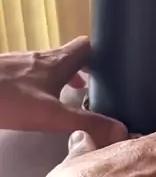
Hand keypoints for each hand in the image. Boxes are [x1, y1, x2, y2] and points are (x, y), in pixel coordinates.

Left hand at [0, 37, 126, 146]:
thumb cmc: (8, 98)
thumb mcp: (50, 115)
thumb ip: (85, 123)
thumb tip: (122, 130)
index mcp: (57, 63)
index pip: (87, 47)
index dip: (102, 54)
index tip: (113, 69)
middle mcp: (40, 58)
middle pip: (68, 57)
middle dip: (83, 70)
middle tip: (96, 90)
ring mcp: (20, 63)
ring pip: (48, 66)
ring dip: (62, 78)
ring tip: (70, 99)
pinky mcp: (4, 72)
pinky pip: (30, 74)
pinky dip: (41, 84)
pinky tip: (35, 102)